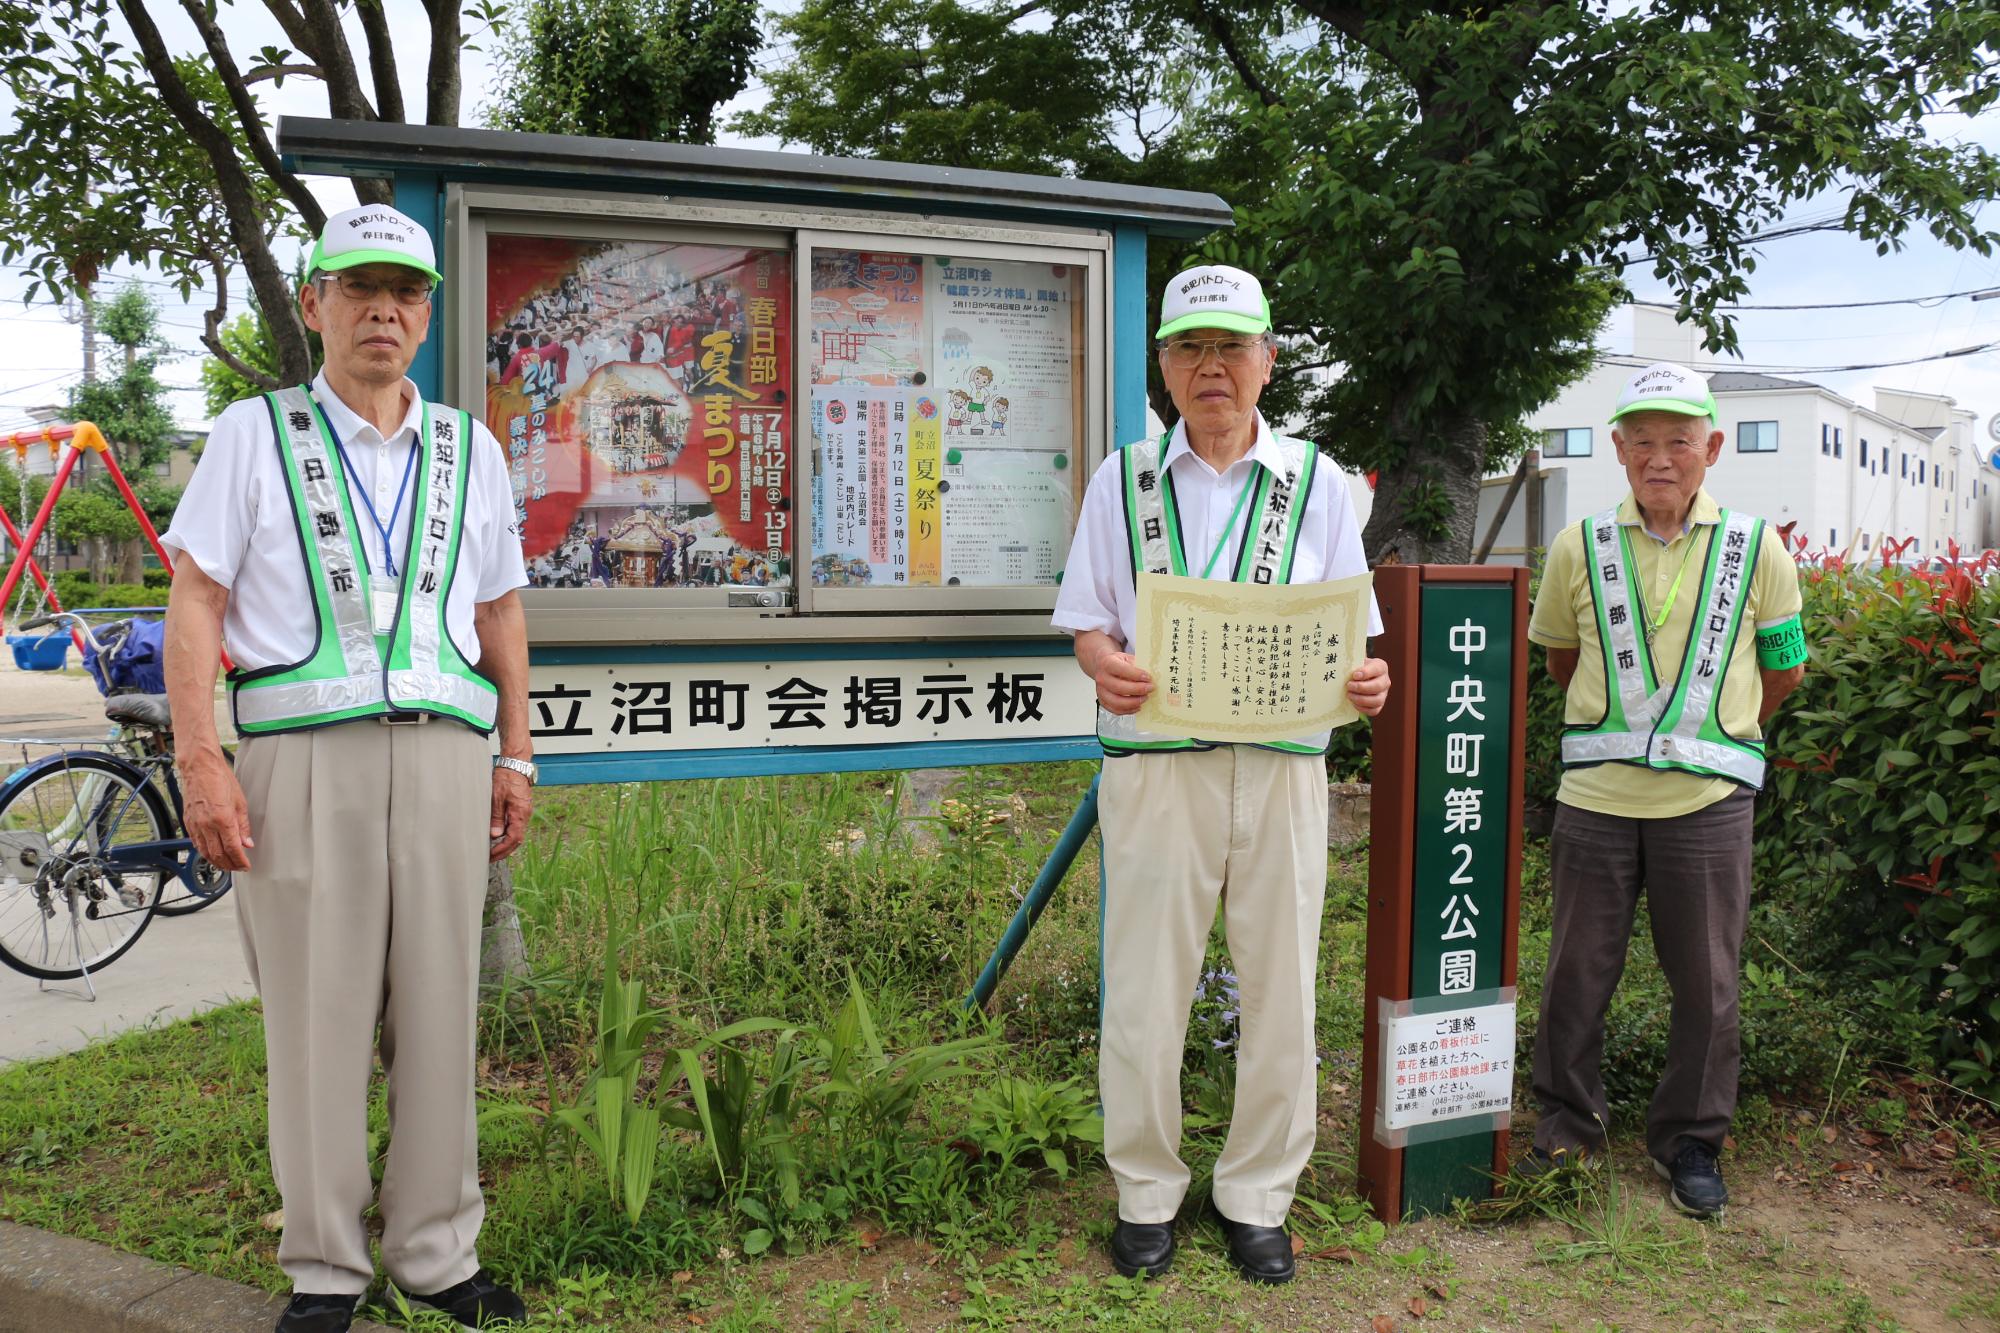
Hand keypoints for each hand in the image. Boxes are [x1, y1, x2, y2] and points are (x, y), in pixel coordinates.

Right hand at [179, 751, 253, 872]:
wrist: (200, 767)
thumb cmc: (220, 779)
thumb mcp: (240, 802)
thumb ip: (243, 826)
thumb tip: (247, 843)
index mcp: (222, 819)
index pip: (232, 849)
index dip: (240, 861)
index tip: (246, 865)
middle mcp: (207, 824)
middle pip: (218, 854)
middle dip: (229, 864)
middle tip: (238, 867)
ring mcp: (195, 824)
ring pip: (205, 852)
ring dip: (216, 862)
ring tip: (227, 865)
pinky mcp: (187, 821)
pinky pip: (195, 843)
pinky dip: (204, 852)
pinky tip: (211, 854)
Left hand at [489, 766, 532, 861]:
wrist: (516, 765)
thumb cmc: (505, 779)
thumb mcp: (496, 798)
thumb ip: (496, 817)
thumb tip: (495, 835)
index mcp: (520, 814)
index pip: (513, 839)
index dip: (502, 850)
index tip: (491, 855)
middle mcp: (525, 815)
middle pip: (517, 840)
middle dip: (504, 851)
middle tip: (491, 858)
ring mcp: (525, 812)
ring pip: (517, 833)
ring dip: (506, 843)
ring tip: (493, 850)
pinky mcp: (522, 808)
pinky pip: (516, 826)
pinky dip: (508, 834)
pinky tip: (499, 835)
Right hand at [1092, 650, 1153, 715]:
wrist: (1103, 666)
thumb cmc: (1117, 662)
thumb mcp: (1127, 658)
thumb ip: (1138, 666)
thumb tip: (1153, 675)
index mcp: (1107, 663)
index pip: (1120, 669)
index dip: (1135, 674)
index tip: (1148, 678)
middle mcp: (1102, 678)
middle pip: (1119, 688)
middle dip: (1137, 690)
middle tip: (1150, 688)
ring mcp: (1101, 691)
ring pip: (1116, 702)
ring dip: (1133, 702)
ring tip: (1145, 698)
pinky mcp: (1103, 701)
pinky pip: (1116, 710)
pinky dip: (1128, 710)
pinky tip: (1137, 706)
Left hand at [1346, 655, 1390, 716]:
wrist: (1357, 678)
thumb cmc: (1355, 668)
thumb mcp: (1355, 663)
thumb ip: (1352, 665)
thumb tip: (1342, 670)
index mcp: (1381, 667)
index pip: (1377, 669)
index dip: (1366, 673)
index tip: (1354, 675)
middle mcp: (1385, 681)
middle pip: (1378, 686)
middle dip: (1362, 687)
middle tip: (1349, 686)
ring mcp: (1384, 694)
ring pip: (1377, 700)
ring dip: (1361, 699)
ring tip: (1349, 695)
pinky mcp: (1379, 705)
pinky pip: (1374, 710)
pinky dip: (1362, 708)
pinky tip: (1353, 703)